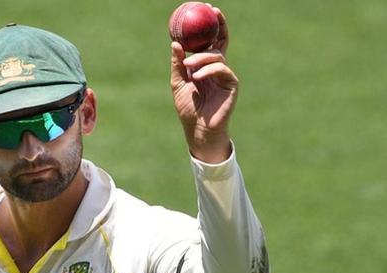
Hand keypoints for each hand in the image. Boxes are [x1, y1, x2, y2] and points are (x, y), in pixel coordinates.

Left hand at [170, 6, 236, 162]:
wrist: (197, 128)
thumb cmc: (188, 107)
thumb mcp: (178, 83)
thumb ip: (177, 64)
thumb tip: (175, 43)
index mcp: (205, 65)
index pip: (210, 41)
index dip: (212, 26)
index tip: (208, 10)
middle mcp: (217, 67)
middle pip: (221, 42)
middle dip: (219, 25)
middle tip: (212, 13)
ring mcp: (226, 75)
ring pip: (217, 56)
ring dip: (201, 58)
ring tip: (188, 66)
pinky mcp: (232, 84)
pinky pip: (221, 70)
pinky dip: (208, 71)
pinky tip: (197, 76)